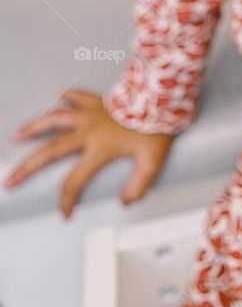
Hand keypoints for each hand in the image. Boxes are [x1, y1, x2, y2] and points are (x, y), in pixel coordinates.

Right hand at [3, 88, 174, 218]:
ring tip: (16, 135)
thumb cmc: (157, 126)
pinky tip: (59, 93)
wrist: (162, 95)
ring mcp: (90, 113)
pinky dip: (68, 95)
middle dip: (27, 168)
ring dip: (34, 127)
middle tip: (10, 180)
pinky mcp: (98, 100)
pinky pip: (78, 95)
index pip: (74, 181)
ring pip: (54, 119)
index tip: (64, 213)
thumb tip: (125, 202)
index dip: (67, 200)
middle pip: (50, 152)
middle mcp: (88, 131)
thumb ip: (138, 185)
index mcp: (100, 149)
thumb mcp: (152, 160)